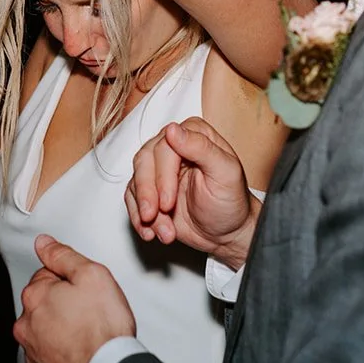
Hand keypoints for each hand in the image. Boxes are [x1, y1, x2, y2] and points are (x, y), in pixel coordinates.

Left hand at [13, 235, 136, 362]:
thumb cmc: (103, 329)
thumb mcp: (91, 275)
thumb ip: (63, 256)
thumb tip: (43, 243)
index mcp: (35, 296)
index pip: (47, 276)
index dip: (70, 281)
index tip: (86, 292)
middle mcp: (26, 325)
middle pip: (44, 304)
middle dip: (63, 305)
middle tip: (90, 313)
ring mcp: (32, 352)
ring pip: (45, 331)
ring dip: (62, 330)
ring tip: (88, 336)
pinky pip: (51, 357)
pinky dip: (63, 354)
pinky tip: (82, 354)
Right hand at [126, 118, 258, 269]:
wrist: (227, 232)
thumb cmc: (231, 202)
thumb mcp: (226, 173)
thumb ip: (201, 148)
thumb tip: (173, 130)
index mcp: (194, 135)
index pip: (165, 146)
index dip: (162, 175)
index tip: (167, 202)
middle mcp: (174, 147)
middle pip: (144, 161)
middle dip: (147, 193)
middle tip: (154, 216)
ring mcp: (159, 168)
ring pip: (136, 181)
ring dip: (145, 210)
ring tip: (165, 232)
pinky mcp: (150, 189)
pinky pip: (132, 198)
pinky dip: (138, 218)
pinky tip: (152, 232)